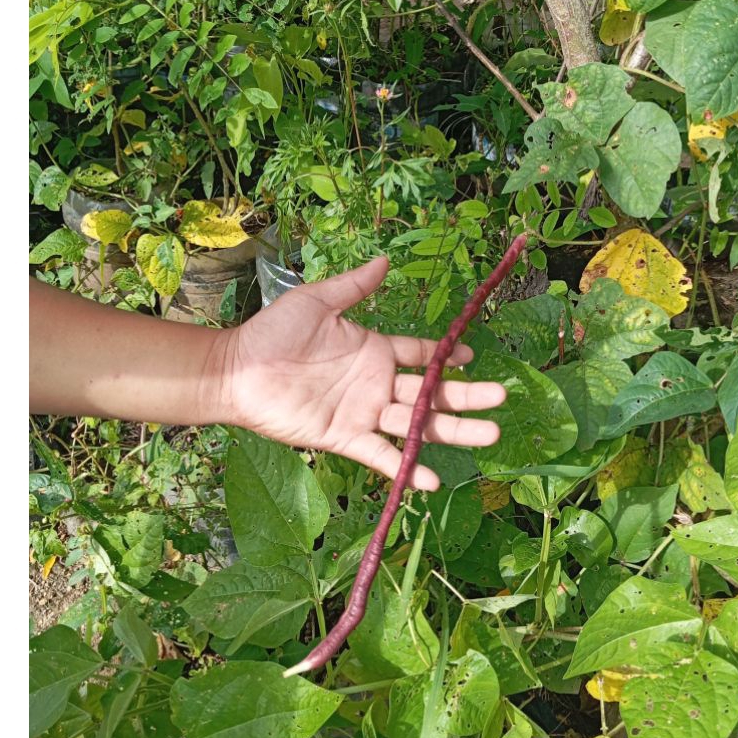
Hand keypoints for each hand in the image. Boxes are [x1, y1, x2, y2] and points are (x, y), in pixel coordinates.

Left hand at [213, 257, 506, 490]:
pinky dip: (407, 468)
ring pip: (417, 423)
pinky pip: (382, 455)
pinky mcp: (345, 438)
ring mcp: (364, 412)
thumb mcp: (317, 302)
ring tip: (490, 434)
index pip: (421, 354)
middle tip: (500, 400)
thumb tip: (386, 259)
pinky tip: (433, 479)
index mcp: (374, 350)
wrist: (237, 370)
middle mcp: (376, 383)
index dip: (446, 357)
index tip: (471, 358)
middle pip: (431, 392)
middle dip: (466, 397)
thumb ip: (353, 285)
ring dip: (452, 431)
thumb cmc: (273, 333)